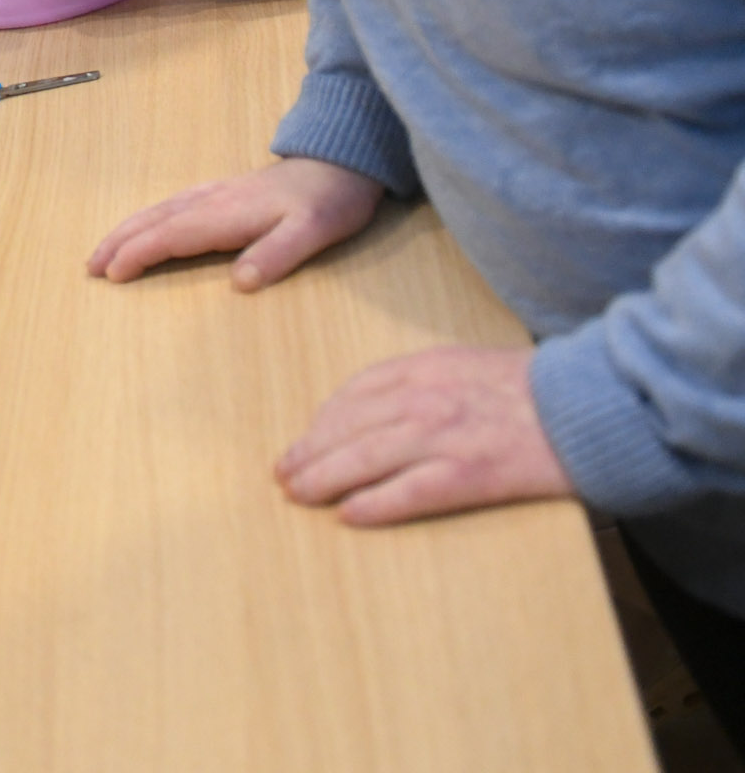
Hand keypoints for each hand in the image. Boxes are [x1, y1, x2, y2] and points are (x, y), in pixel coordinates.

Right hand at [89, 156, 385, 291]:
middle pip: (154, 220)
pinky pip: (172, 205)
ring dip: (127, 230)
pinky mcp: (223, 191)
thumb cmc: (330, 201)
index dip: (139, 254)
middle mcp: (212, 200)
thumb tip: (240, 284)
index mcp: (227, 214)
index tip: (112, 274)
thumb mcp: (313, 232)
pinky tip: (144, 225)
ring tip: (103, 251)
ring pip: (159, 211)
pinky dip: (147, 218)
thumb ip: (276, 255)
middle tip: (90, 266)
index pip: (171, 235)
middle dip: (119, 242)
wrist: (343, 159)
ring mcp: (216, 193)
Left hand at [276, 345, 572, 525]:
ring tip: (299, 495)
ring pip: (364, 458)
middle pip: (348, 427)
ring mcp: (445, 436)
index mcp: (426, 368)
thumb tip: (384, 408)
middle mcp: (425, 399)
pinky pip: (408, 492)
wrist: (596, 405)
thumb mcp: (471, 365)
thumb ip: (428, 380)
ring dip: (324, 478)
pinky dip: (374, 504)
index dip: (323, 420)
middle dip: (310, 451)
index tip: (305, 439)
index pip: (354, 394)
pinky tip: (349, 515)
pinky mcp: (471, 474)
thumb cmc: (539, 389)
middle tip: (284, 474)